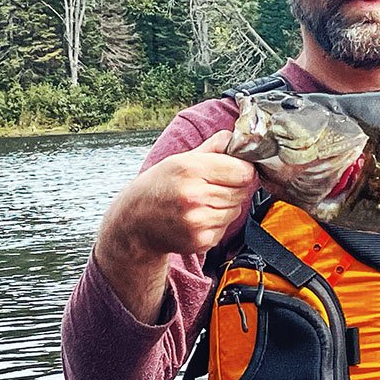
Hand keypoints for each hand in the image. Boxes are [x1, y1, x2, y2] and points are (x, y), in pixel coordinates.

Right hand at [94, 129, 257, 322]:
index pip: (243, 170)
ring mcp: (197, 221)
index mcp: (191, 170)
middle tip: (213, 186)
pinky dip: (217, 223)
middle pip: (242, 190)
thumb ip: (213, 147)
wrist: (135, 222)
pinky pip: (225, 227)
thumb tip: (237, 138)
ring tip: (203, 202)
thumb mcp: (180, 159)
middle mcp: (194, 196)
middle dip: (234, 187)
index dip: (242, 169)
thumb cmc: (158, 187)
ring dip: (227, 206)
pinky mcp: (200, 240)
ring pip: (236, 210)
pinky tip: (199, 217)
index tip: (235, 169)